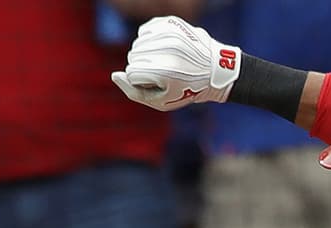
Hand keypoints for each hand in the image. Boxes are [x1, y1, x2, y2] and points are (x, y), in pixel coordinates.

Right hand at [110, 16, 241, 111]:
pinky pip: (146, 30)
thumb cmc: (188, 90)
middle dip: (144, 66)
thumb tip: (114, 75)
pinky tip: (166, 48)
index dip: (144, 81)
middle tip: (166, 72)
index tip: (162, 83)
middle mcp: (166, 49)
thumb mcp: (162, 102)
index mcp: (164, 70)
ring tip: (167, 60)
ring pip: (138, 42)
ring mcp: (169, 34)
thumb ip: (134, 92)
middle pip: (133, 56)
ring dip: (148, 52)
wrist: (216, 71)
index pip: (131, 73)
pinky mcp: (171, 23)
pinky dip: (152, 39)